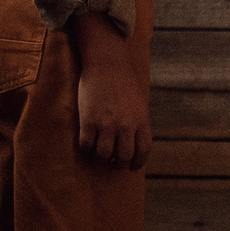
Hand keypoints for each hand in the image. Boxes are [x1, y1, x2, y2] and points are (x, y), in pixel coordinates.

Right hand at [70, 13, 149, 168]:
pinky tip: (87, 142)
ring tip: (98, 152)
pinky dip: (86, 148)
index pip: (143, 152)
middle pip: (123, 157)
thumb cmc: (124, 82)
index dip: (137, 163)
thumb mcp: (139, 104)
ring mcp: (107, 125)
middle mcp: (126, 126)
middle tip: (112, 161)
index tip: (131, 166)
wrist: (107, 64)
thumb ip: (138, 123)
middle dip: (118, 163)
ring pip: (104, 155)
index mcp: (141, 122)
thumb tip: (134, 142)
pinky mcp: (89, 121)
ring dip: (101, 157)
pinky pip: (86, 145)